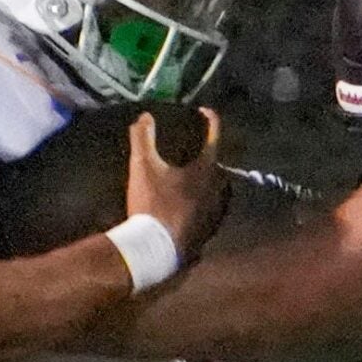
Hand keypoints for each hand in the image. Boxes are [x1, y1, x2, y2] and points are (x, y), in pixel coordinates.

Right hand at [126, 107, 226, 259]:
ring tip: (192, 174)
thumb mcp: (143, 167)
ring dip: (207, 178)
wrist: (158, 250)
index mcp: (206, 169)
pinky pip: (211, 207)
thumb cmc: (153, 205)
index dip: (210, 119)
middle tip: (195, 146)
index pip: (214, 135)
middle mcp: (218, 188)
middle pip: (218, 163)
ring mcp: (216, 211)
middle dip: (208, 152)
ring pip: (218, 187)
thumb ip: (143, 138)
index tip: (204, 111)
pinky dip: (203, 199)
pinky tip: (190, 202)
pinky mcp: (209, 229)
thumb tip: (144, 116)